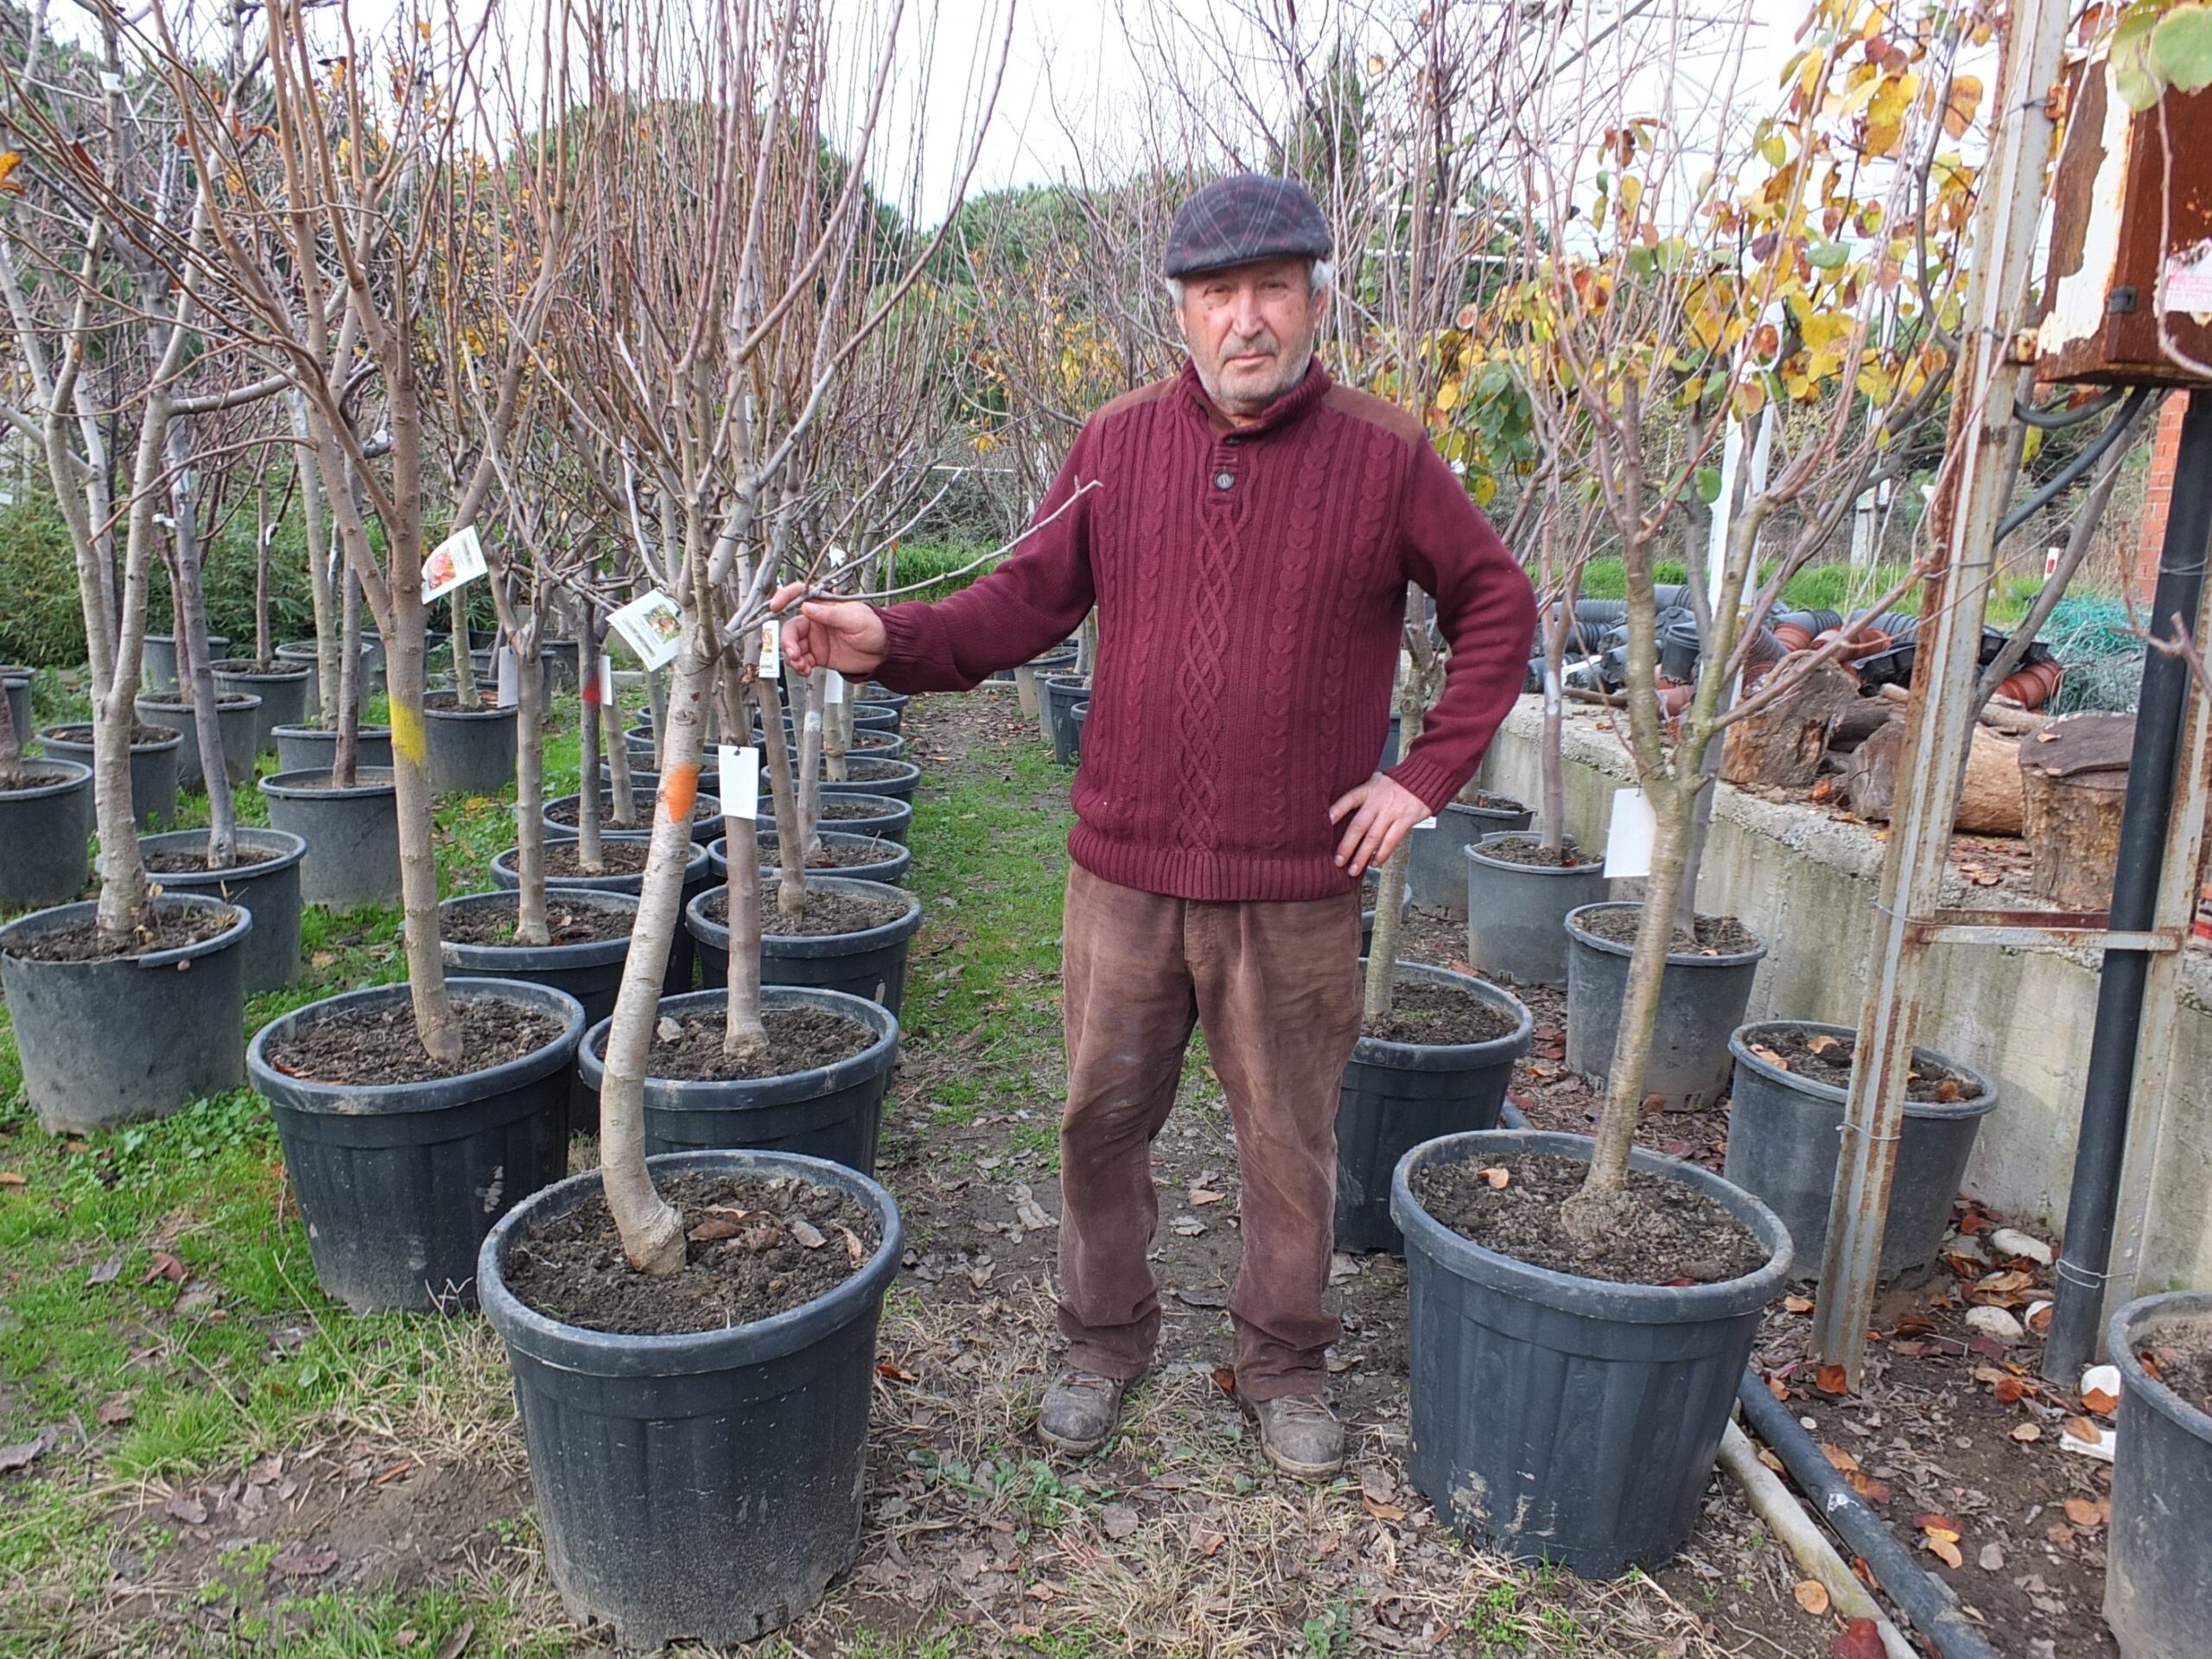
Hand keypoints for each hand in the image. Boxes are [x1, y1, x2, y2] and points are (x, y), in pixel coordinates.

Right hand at [770, 580, 886, 677]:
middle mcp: (816, 621)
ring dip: (792, 657)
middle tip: (794, 654)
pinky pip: (801, 661)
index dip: (784, 598)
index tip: (775, 607)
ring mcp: (816, 639)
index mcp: (824, 606)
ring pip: (793, 646)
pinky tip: (806, 671)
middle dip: (788, 642)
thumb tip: (807, 607)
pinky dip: (799, 667)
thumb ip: (830, 615)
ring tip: (802, 666)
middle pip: (791, 628)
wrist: (886, 652)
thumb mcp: (854, 619)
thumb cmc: (875, 628)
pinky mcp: (818, 656)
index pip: (799, 596)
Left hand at [1329, 774, 1432, 877]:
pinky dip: (1382, 854)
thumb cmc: (1398, 783)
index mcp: (1368, 789)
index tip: (1325, 822)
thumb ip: (1361, 796)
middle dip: (1347, 845)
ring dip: (1362, 855)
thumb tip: (1339, 814)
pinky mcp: (1405, 820)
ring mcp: (1391, 811)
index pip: (1349, 799)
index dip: (1337, 810)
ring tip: (1354, 869)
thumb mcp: (1375, 782)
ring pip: (1374, 837)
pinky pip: (1392, 840)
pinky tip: (1375, 862)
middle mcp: (1378, 801)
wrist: (1425, 778)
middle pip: (1359, 825)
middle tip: (1338, 861)